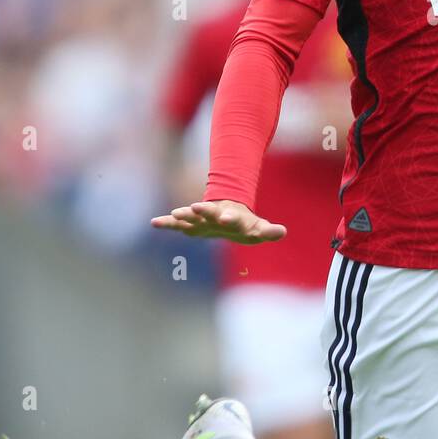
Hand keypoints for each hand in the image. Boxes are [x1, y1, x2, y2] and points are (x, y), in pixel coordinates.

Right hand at [150, 199, 286, 244]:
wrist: (227, 215)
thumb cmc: (244, 225)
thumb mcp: (258, 229)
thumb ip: (268, 231)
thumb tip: (283, 231)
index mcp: (232, 217)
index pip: (231, 218)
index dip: (228, 218)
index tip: (225, 218)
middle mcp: (215, 215)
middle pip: (209, 212)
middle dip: (203, 211)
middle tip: (195, 207)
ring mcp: (201, 219)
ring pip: (191, 216)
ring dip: (184, 215)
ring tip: (174, 214)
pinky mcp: (190, 225)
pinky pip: (176, 224)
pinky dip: (166, 223)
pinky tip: (154, 222)